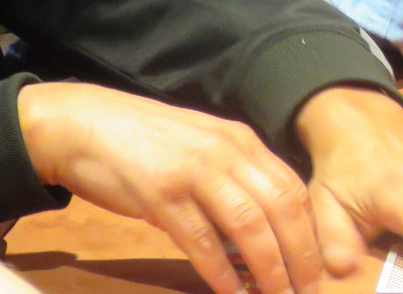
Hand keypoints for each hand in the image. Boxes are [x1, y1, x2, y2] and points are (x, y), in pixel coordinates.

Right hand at [18, 82, 319, 293]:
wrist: (85, 124)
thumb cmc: (146, 143)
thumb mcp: (202, 149)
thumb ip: (234, 177)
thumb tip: (264, 225)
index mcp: (242, 141)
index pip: (292, 187)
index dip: (310, 230)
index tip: (317, 264)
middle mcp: (227, 152)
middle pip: (281, 206)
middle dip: (299, 253)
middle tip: (307, 289)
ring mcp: (195, 171)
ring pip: (249, 223)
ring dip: (268, 266)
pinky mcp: (161, 194)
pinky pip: (200, 239)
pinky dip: (220, 270)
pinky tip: (229, 292)